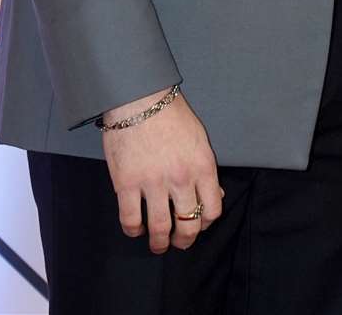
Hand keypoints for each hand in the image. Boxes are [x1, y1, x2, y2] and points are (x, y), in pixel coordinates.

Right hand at [102, 88, 224, 252]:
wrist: (139, 97)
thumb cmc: (170, 113)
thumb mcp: (199, 138)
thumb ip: (205, 169)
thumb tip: (214, 194)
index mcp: (202, 165)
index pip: (212, 209)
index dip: (206, 223)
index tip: (199, 224)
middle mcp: (181, 178)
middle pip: (188, 225)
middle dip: (185, 240)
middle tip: (179, 242)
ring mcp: (153, 183)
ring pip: (160, 229)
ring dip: (160, 243)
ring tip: (158, 244)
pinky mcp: (126, 184)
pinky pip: (131, 220)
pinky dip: (134, 231)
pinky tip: (136, 228)